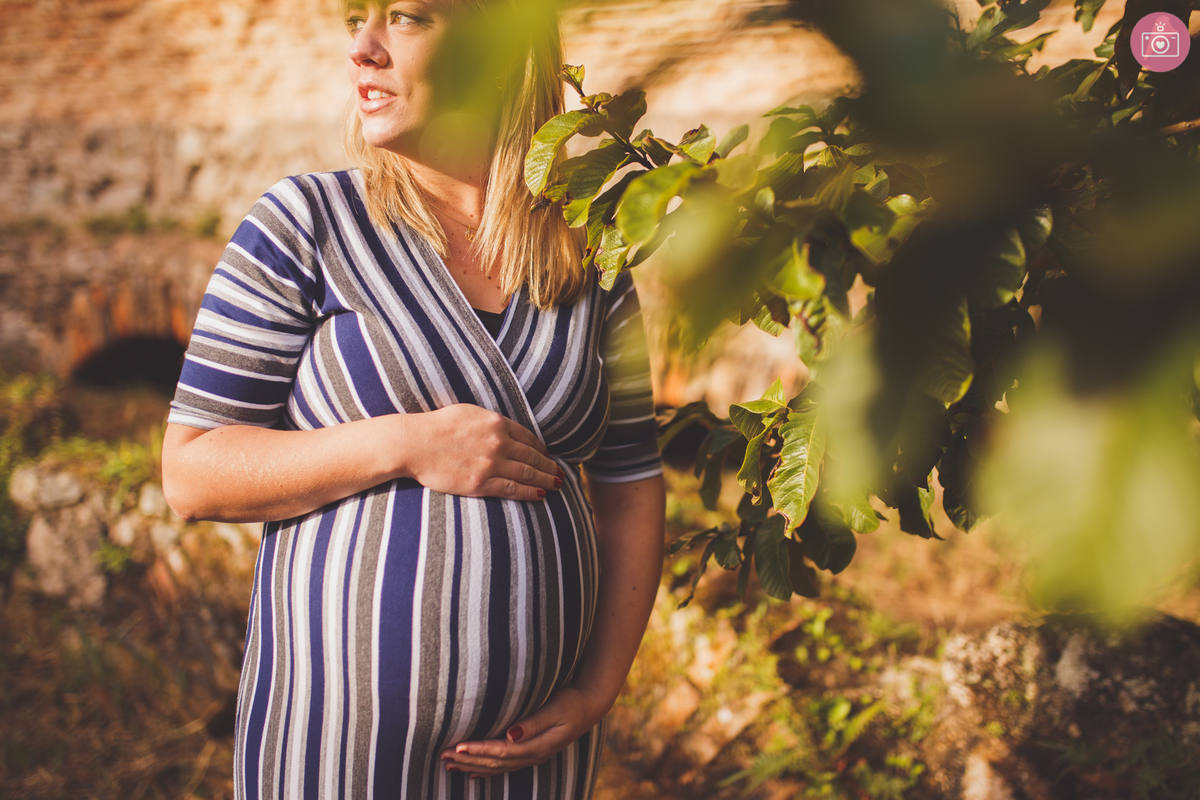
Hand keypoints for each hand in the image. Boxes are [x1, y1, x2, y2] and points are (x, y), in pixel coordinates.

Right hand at [404, 404, 562, 501]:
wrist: (414, 444)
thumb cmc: (437, 426)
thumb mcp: (469, 413)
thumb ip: (490, 421)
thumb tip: (504, 428)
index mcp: (496, 423)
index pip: (529, 437)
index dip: (541, 448)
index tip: (548, 455)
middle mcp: (498, 442)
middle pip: (533, 456)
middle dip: (549, 466)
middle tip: (561, 473)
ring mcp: (491, 464)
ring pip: (528, 473)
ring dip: (545, 480)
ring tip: (556, 485)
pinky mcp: (481, 483)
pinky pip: (513, 489)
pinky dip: (530, 492)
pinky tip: (540, 495)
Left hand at [439, 688, 605, 777]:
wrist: (590, 706)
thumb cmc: (572, 702)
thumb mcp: (556, 709)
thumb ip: (534, 722)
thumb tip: (511, 735)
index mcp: (537, 745)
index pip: (501, 751)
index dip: (479, 750)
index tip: (458, 746)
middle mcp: (533, 755)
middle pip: (495, 762)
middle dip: (468, 760)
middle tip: (443, 756)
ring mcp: (532, 756)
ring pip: (497, 767)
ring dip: (472, 766)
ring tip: (449, 765)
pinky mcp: (531, 753)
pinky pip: (504, 766)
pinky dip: (486, 770)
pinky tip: (472, 773)